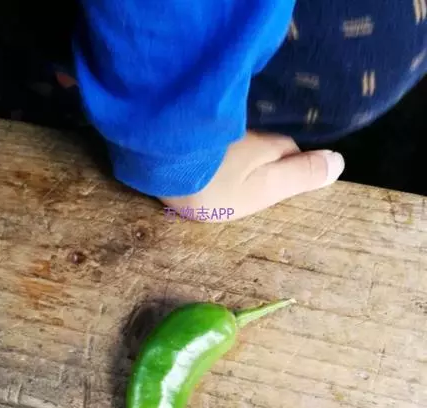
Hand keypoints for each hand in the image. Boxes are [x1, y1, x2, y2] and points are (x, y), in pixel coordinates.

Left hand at [161, 131, 344, 221]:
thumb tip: (339, 162)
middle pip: (267, 145)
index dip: (293, 167)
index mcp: (271, 146)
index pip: (292, 153)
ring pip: (241, 142)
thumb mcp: (263, 189)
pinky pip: (217, 139)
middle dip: (267, 159)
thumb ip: (299, 176)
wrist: (158, 161)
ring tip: (230, 176)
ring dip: (241, 154)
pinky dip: (218, 149)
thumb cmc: (215, 183)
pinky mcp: (195, 131)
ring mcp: (222, 129)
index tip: (283, 185)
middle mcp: (250, 131)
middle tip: (254, 185)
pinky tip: (208, 161)